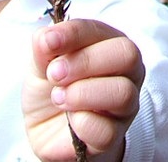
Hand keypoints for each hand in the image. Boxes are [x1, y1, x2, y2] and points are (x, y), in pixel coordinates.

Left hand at [23, 20, 145, 161]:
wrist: (46, 129)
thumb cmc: (52, 88)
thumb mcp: (41, 63)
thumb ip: (45, 47)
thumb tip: (47, 37)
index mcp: (109, 45)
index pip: (101, 31)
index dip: (74, 34)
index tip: (49, 42)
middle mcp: (126, 72)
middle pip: (127, 55)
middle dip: (85, 61)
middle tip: (55, 74)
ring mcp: (124, 105)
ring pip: (123, 93)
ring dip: (82, 93)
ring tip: (58, 97)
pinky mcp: (115, 135)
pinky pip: (107, 130)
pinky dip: (81, 123)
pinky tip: (69, 120)